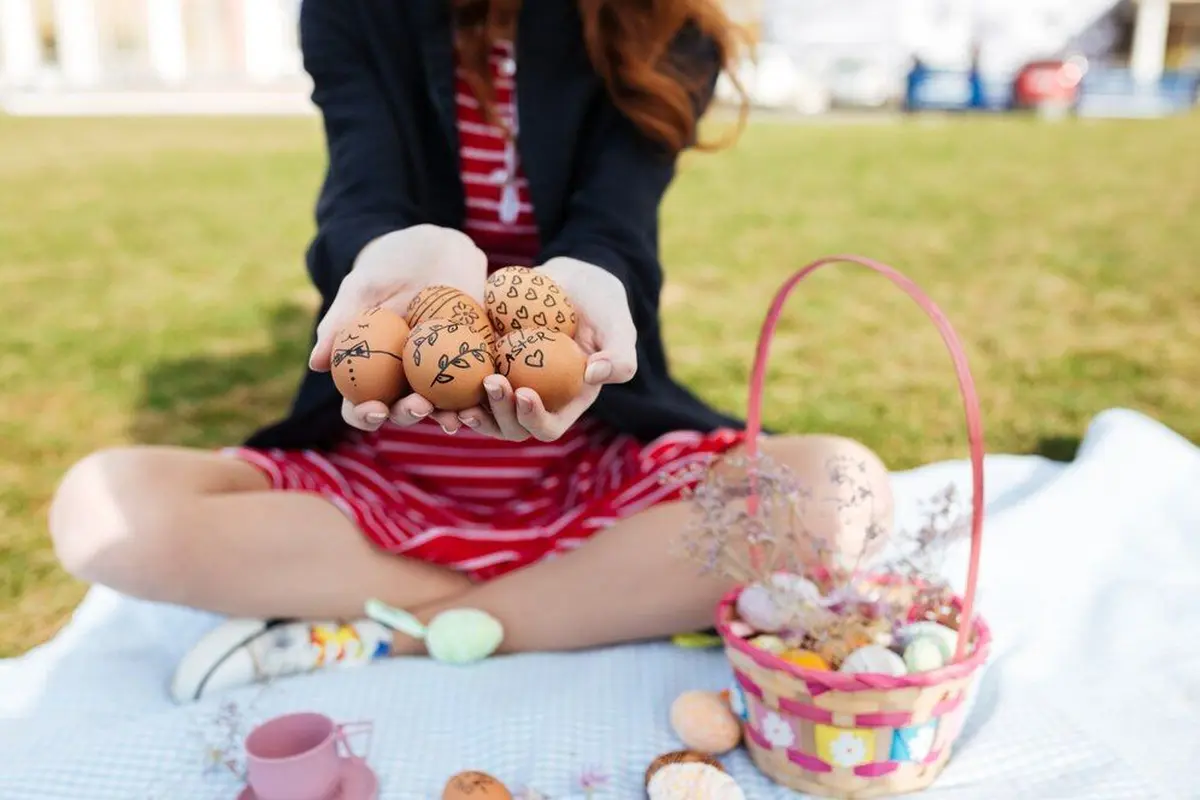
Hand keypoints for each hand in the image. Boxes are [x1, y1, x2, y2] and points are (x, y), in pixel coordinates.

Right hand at [308, 225, 487, 431]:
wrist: (431, 248)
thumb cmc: (387, 268)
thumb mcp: (360, 289)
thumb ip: (340, 324)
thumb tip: (317, 363)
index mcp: (370, 373)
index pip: (361, 406)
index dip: (365, 415)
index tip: (373, 410)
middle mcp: (403, 380)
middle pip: (403, 410)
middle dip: (409, 415)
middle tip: (418, 407)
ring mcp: (437, 373)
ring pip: (442, 403)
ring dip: (449, 414)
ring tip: (457, 415)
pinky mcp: (469, 359)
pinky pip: (474, 379)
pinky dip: (480, 389)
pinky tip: (487, 390)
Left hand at [452, 257, 637, 441]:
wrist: (571, 278)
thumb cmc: (601, 303)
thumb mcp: (619, 324)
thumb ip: (620, 354)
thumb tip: (594, 375)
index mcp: (566, 402)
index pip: (549, 427)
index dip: (534, 419)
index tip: (524, 392)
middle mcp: (535, 400)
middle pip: (510, 427)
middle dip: (497, 414)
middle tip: (489, 383)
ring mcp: (508, 384)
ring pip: (482, 413)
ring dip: (468, 411)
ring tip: (457, 397)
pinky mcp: (485, 364)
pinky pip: (463, 385)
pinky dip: (449, 388)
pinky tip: (434, 379)